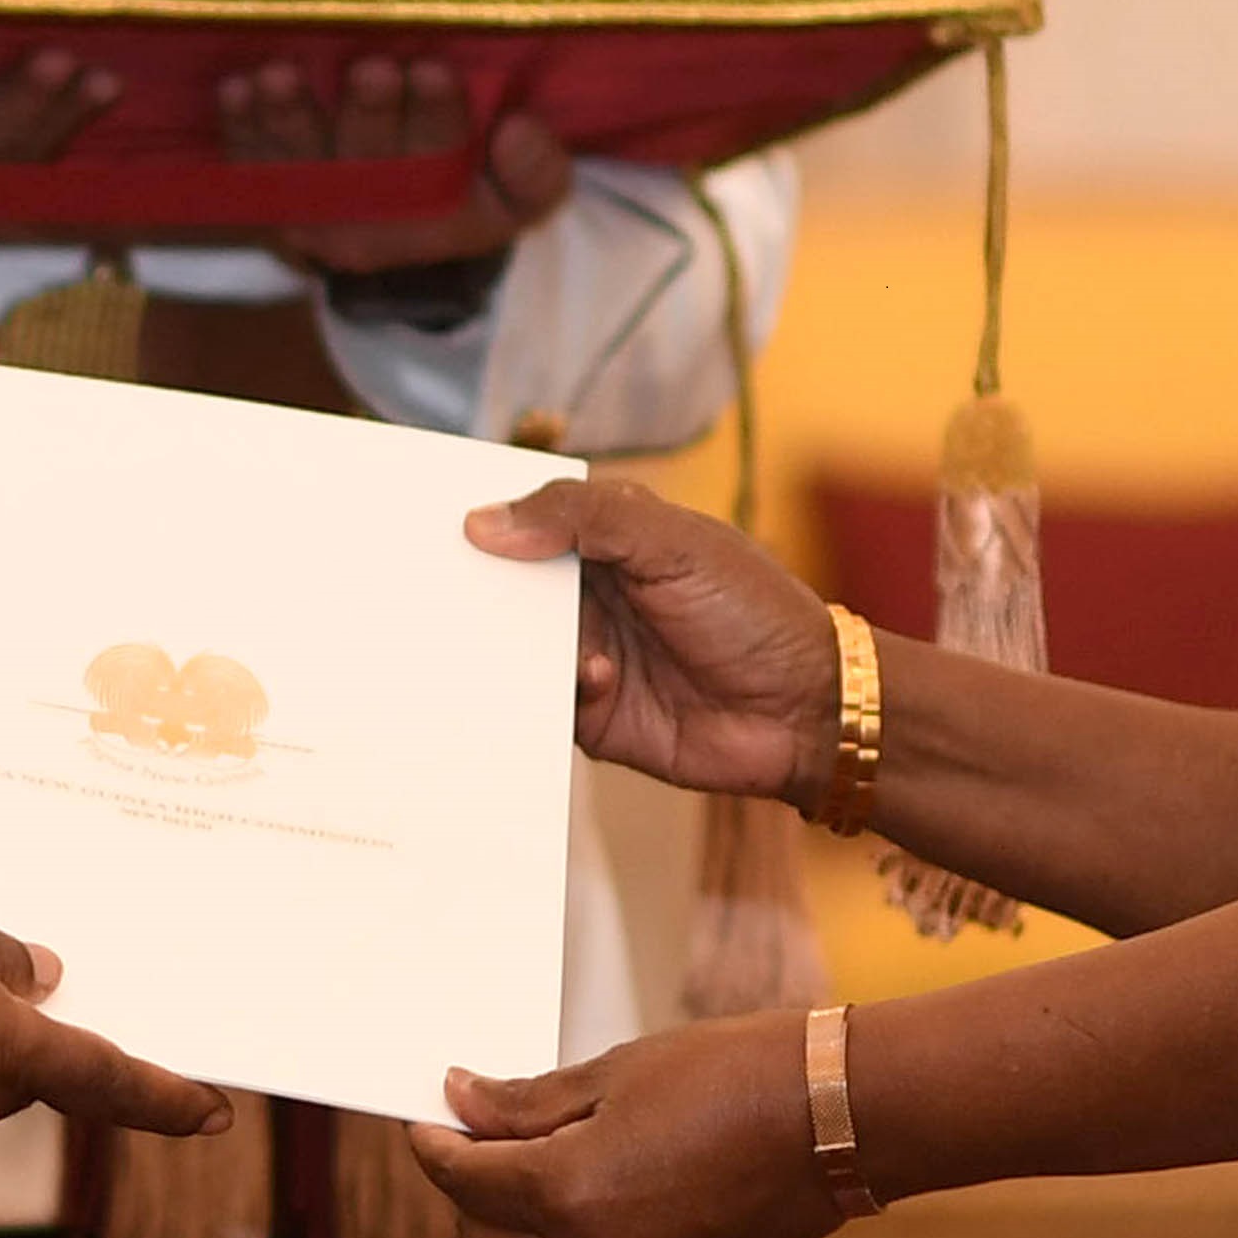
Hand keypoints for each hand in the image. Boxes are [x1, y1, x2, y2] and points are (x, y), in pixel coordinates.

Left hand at [216, 59, 568, 279]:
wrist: (398, 238)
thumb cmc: (468, 191)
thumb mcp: (521, 198)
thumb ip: (537, 171)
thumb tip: (519, 131)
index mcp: (441, 211)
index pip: (441, 161)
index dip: (438, 117)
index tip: (435, 70)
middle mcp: (371, 215)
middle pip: (367, 159)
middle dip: (368, 112)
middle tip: (370, 69)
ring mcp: (315, 206)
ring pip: (300, 162)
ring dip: (288, 118)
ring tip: (279, 77)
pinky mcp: (271, 196)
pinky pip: (250, 164)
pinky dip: (241, 127)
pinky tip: (235, 88)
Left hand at [406, 1014, 849, 1237]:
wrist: (842, 1117)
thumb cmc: (735, 1074)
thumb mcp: (617, 1072)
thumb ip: (529, 1102)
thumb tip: (462, 1101)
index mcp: (567, 1194)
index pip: (463, 1180)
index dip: (434, 1142)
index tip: (429, 1110)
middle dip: (465, 1189)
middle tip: (477, 1129)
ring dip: (516, 1215)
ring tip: (535, 1146)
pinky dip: (568, 1229)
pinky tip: (592, 1174)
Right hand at [463, 473, 834, 800]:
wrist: (805, 710)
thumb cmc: (754, 612)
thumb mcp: (672, 542)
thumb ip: (581, 518)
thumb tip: (485, 522)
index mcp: (607, 542)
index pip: (529, 522)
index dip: (485, 519)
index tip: (432, 519)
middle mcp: (591, 599)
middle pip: (508, 589)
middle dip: (475, 587)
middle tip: (432, 583)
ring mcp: (588, 658)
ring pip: (514, 650)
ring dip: (503, 645)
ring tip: (497, 635)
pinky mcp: (592, 720)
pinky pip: (542, 708)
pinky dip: (548, 696)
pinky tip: (593, 679)